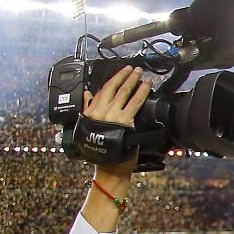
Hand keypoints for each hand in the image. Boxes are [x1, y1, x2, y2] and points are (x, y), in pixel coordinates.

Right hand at [82, 65, 151, 185]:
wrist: (108, 166)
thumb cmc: (100, 149)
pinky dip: (142, 92)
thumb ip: (88, 109)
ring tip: (141, 73)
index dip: (113, 79)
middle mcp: (101, 111)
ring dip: (134, 80)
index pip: (102, 90)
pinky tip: (147, 86)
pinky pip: (135, 102)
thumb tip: (87, 94)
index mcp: (91, 112)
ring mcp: (113, 115)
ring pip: (125, 92)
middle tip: (133, 68)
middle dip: (125, 76)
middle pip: (114, 88)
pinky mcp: (125, 121)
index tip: (121, 72)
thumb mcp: (87, 127)